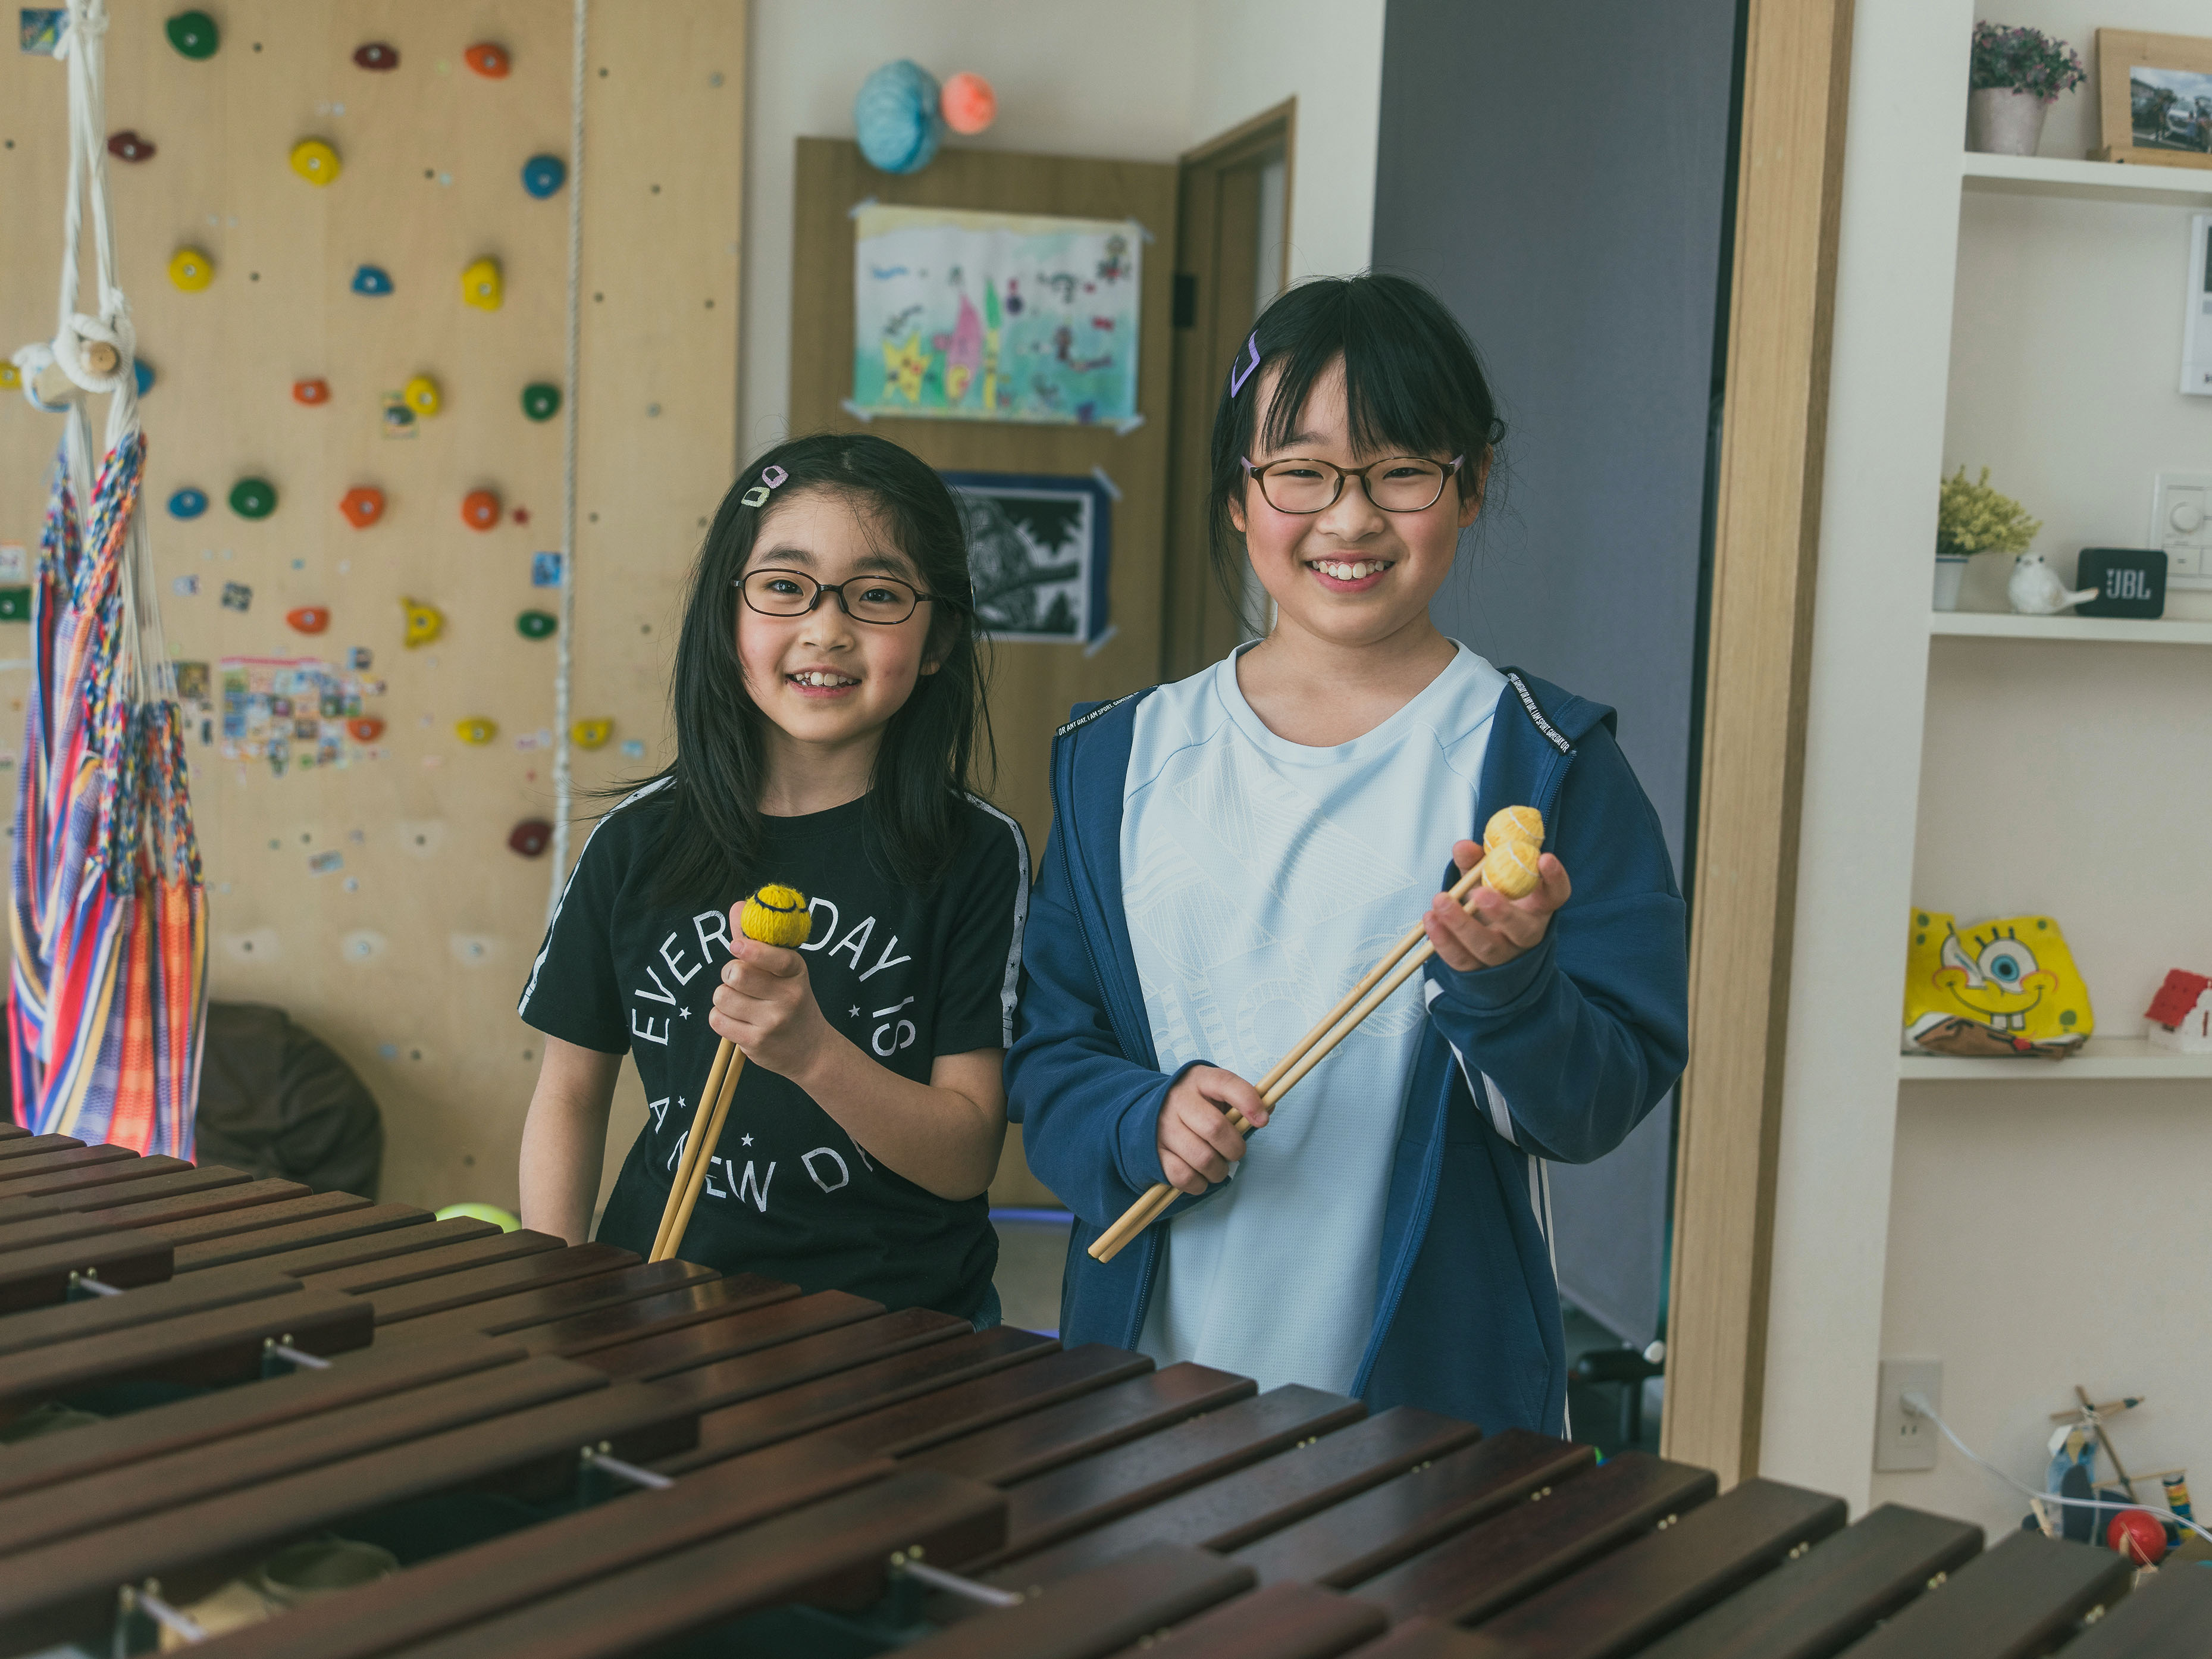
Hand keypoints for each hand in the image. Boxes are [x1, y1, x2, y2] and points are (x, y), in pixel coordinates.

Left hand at [709, 924, 832, 1078]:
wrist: (810, 1050)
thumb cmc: (790, 1001)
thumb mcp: (784, 971)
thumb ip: (757, 939)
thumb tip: (738, 906)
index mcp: (796, 972)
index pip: (777, 958)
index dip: (753, 949)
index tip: (735, 945)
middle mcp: (788, 997)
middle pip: (737, 974)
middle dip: (728, 973)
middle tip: (736, 978)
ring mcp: (772, 1022)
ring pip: (722, 996)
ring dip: (723, 997)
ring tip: (739, 1003)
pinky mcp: (756, 1043)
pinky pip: (717, 1020)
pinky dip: (720, 1017)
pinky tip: (736, 1020)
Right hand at [1156, 1065, 1267, 1196]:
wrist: (1146, 1111)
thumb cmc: (1194, 1105)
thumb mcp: (1215, 1093)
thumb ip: (1242, 1099)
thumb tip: (1267, 1109)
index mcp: (1199, 1080)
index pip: (1227, 1084)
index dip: (1248, 1102)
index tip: (1262, 1121)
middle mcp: (1178, 1100)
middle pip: (1215, 1128)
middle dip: (1234, 1148)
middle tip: (1235, 1153)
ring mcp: (1163, 1126)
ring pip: (1202, 1158)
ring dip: (1219, 1170)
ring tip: (1219, 1167)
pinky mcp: (1153, 1152)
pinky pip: (1183, 1176)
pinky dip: (1199, 1184)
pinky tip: (1201, 1177)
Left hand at [1422, 839, 1570, 971]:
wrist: (1482, 937)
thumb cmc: (1490, 897)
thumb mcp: (1486, 877)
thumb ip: (1477, 862)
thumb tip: (1462, 847)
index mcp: (1539, 907)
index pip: (1556, 895)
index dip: (1555, 878)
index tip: (1545, 858)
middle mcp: (1526, 934)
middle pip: (1521, 929)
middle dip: (1502, 912)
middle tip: (1480, 893)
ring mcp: (1503, 956)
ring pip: (1487, 947)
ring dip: (1461, 924)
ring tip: (1440, 901)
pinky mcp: (1477, 971)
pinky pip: (1461, 959)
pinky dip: (1443, 941)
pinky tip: (1430, 919)